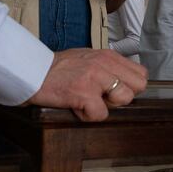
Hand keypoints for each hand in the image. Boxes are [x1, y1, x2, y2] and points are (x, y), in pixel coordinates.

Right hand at [28, 49, 147, 121]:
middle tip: (102, 97)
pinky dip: (87, 116)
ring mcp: (96, 78)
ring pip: (124, 99)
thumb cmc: (58, 68)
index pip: (141, 74)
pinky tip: (75, 106)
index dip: (130, 87)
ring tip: (88, 100)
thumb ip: (108, 68)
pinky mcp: (84, 93)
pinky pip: (100, 114)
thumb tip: (124, 84)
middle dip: (123, 97)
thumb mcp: (88, 58)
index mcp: (108, 56)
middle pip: (138, 87)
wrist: (32, 71)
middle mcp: (105, 64)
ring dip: (107, 106)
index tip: (115, 90)